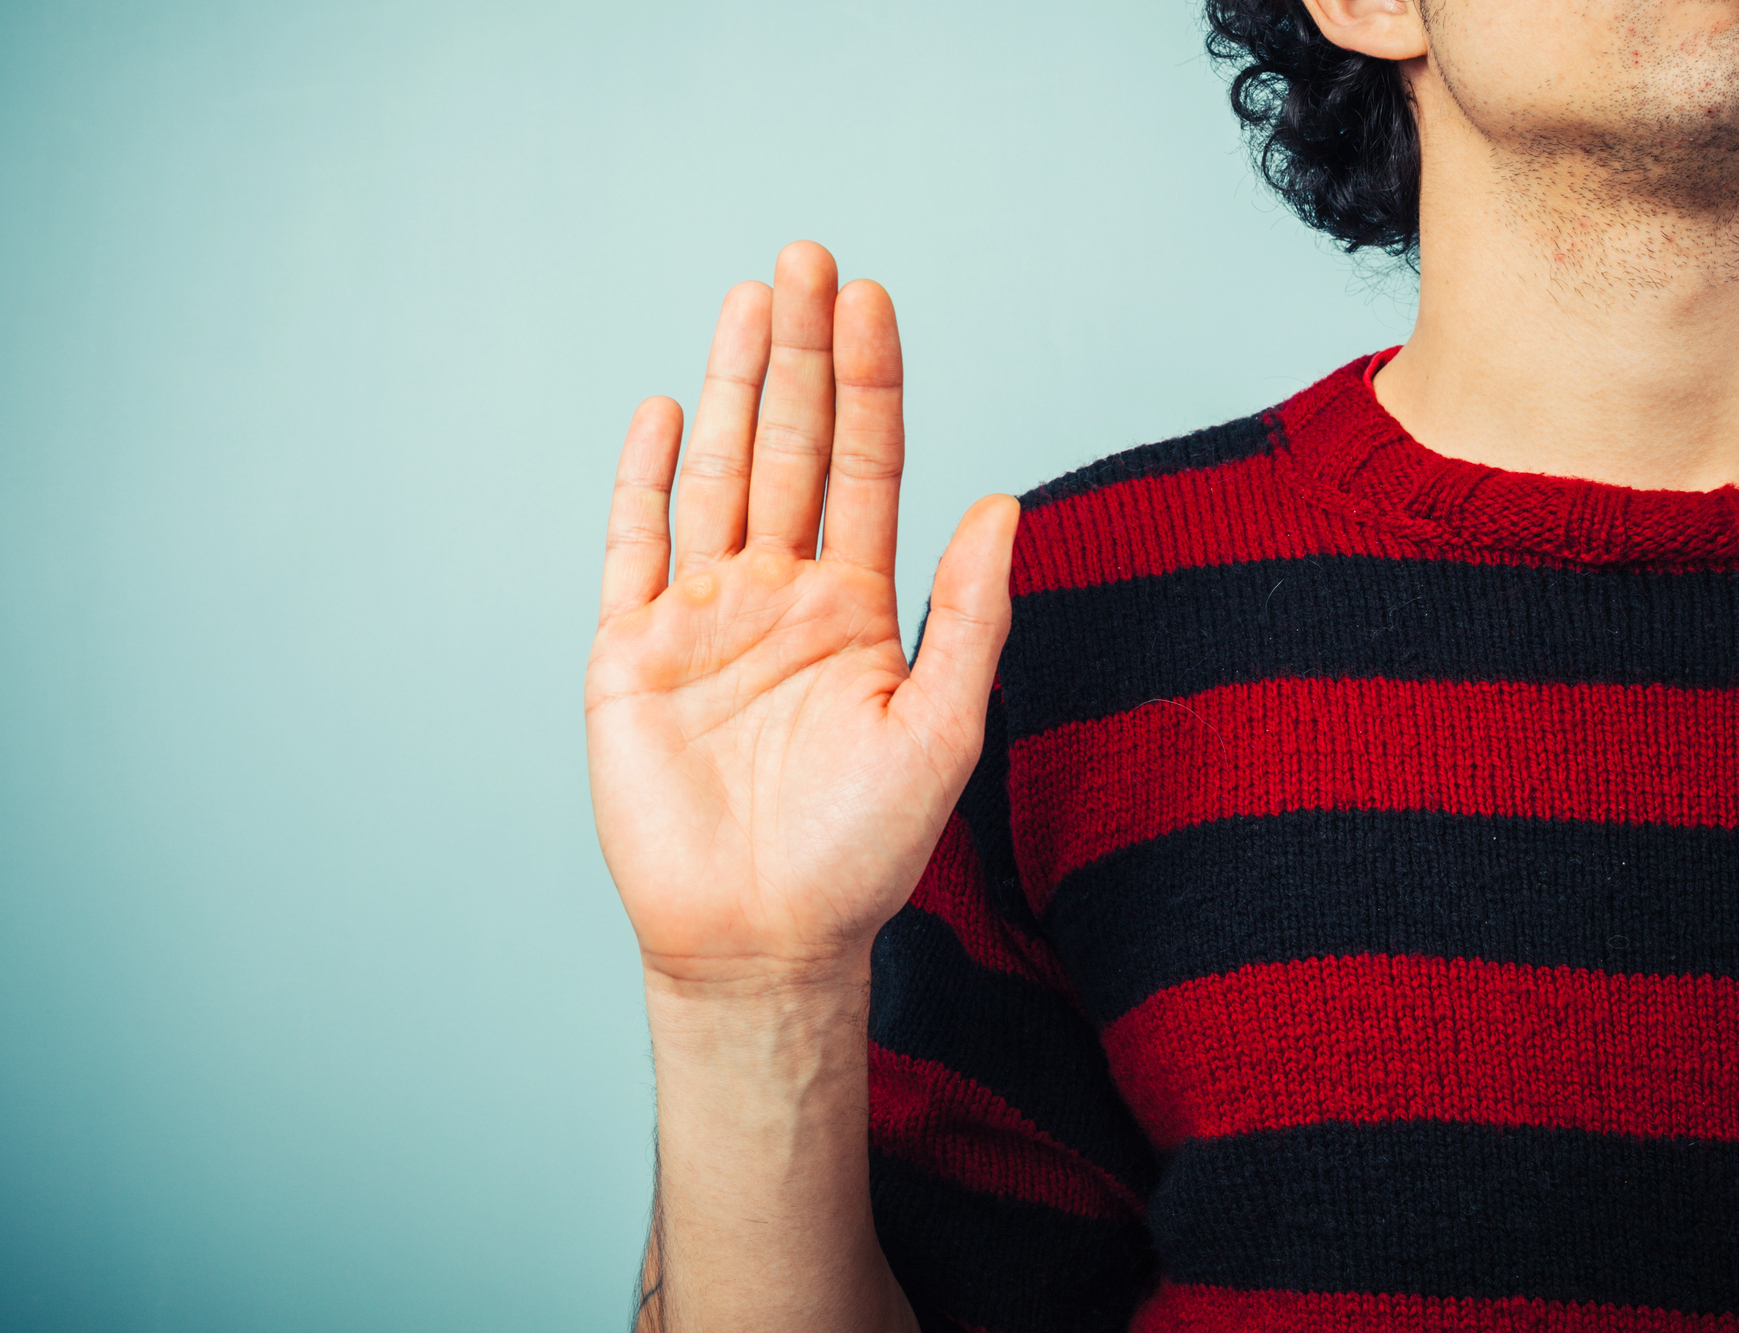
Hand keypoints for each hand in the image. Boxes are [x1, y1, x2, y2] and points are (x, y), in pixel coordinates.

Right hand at [585, 242, 1017, 985]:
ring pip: (717, 476)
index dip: (868, 383)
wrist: (761, 938)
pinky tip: (665, 412)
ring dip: (731, 388)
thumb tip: (1004, 508)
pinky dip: (644, 481)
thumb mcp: (940, 728)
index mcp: (855, 606)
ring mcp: (703, 617)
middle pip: (789, 448)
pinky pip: (633, 548)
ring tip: (749, 299)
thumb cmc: (860, 851)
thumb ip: (970, 616)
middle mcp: (779, 595)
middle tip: (808, 258)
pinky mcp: (631, 653)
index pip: (864, 467)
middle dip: (800, 355)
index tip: (873, 299)